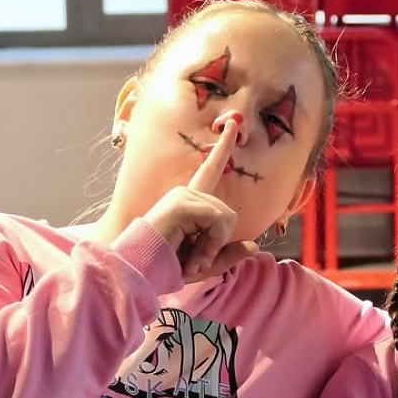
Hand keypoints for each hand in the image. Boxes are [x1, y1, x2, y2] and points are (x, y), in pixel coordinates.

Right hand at [143, 115, 258, 281]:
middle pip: (228, 214)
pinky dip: (211, 243)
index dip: (222, 149)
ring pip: (225, 217)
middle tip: (197, 259)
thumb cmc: (168, 268)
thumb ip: (229, 255)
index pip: (210, 171)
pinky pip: (217, 220)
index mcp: (191, 203)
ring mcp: (182, 196)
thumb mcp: (206, 264)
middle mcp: (186, 194)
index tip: (232, 124)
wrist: (142, 272)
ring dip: (213, 245)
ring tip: (192, 259)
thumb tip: (255, 245)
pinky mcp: (180, 204)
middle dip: (218, 243)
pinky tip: (193, 255)